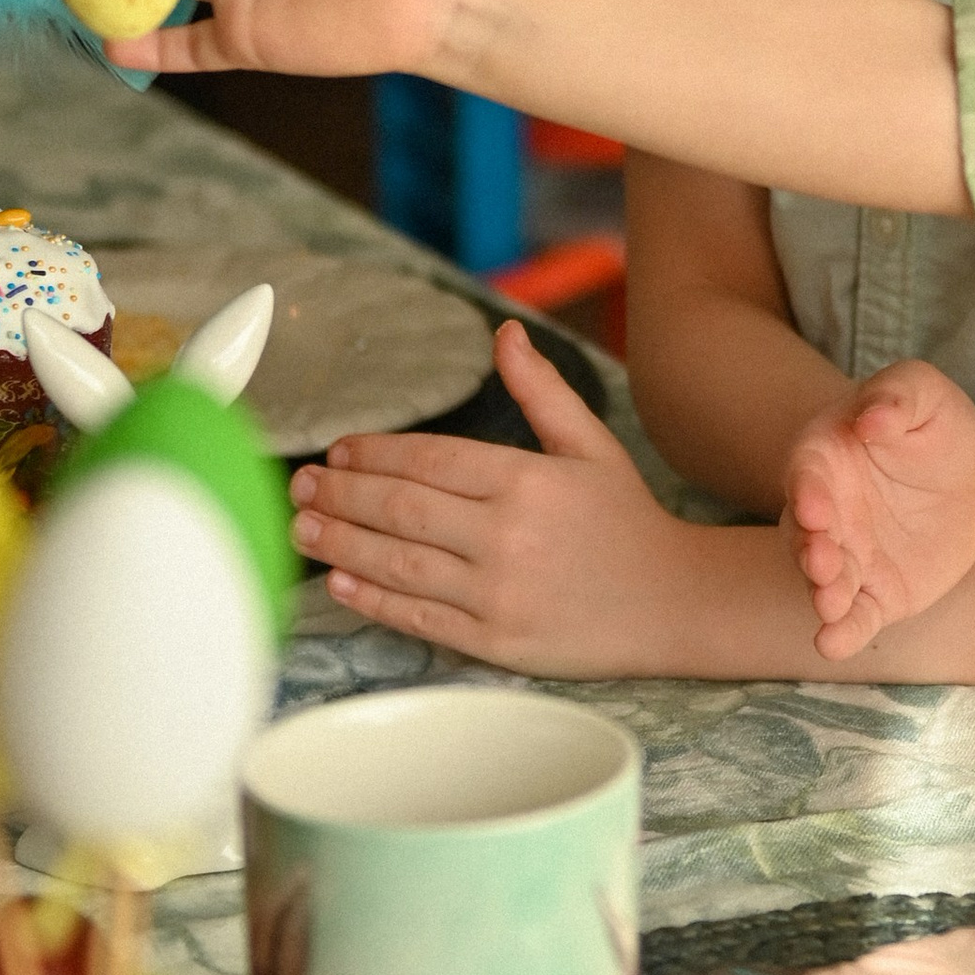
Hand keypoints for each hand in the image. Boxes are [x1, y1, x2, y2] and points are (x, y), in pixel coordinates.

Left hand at [292, 322, 695, 670]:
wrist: (675, 603)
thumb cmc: (628, 521)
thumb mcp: (592, 444)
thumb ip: (541, 390)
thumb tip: (505, 332)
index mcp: (527, 479)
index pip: (429, 460)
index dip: (374, 454)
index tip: (338, 452)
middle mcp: (508, 534)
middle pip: (400, 509)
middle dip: (340, 495)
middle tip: (300, 486)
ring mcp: (499, 592)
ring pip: (398, 563)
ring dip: (339, 544)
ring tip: (299, 528)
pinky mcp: (496, 642)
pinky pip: (420, 618)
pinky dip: (373, 600)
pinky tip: (339, 582)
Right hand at [784, 359, 974, 660]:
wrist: (950, 478)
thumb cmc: (926, 424)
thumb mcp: (923, 393)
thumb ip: (898, 395)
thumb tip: (874, 418)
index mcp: (825, 459)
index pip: (808, 476)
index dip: (808, 492)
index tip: (814, 509)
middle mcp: (826, 514)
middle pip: (805, 536)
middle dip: (811, 552)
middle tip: (822, 564)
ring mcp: (847, 557)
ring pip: (824, 581)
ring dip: (822, 594)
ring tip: (829, 605)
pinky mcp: (874, 593)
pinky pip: (854, 617)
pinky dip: (842, 632)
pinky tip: (833, 644)